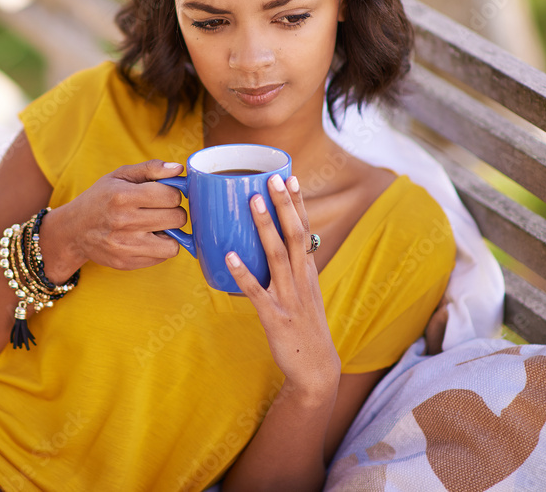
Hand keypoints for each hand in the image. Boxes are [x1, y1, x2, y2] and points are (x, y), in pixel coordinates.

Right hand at [40, 160, 187, 277]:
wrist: (74, 229)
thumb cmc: (101, 198)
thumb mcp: (120, 175)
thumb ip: (151, 168)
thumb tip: (179, 169)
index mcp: (122, 196)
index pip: (171, 196)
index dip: (173, 193)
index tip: (164, 194)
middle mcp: (123, 222)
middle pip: (177, 218)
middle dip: (174, 211)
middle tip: (162, 209)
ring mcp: (125, 246)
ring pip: (174, 243)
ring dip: (170, 233)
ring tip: (156, 226)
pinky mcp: (127, 262)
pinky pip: (162, 257)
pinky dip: (160, 247)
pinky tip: (146, 238)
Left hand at [226, 174, 340, 397]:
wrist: (316, 368)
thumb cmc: (304, 326)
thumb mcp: (304, 292)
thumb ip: (292, 267)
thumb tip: (274, 241)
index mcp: (308, 272)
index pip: (306, 230)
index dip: (297, 204)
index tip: (291, 176)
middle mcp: (301, 280)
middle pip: (295, 235)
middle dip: (284, 205)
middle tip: (272, 178)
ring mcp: (289, 298)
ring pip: (277, 257)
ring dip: (265, 228)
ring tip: (252, 203)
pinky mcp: (275, 318)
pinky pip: (257, 293)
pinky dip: (243, 274)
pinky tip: (229, 257)